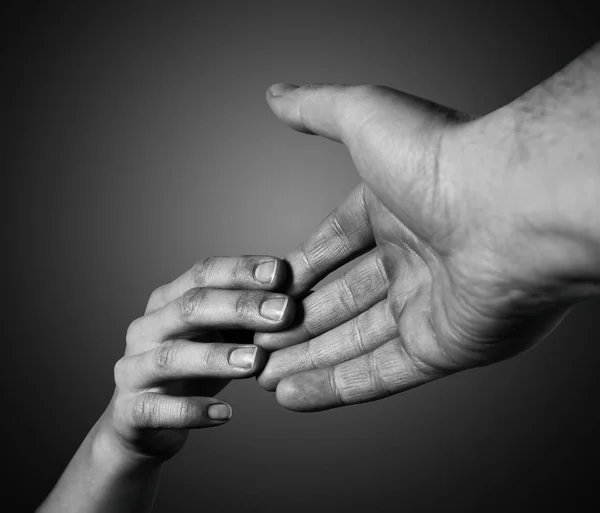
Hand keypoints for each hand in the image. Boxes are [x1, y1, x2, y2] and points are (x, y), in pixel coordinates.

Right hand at [97, 256, 293, 461]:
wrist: (146, 422)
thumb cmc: (195, 367)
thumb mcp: (221, 334)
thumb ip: (251, 314)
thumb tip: (305, 289)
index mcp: (169, 299)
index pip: (204, 272)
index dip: (242, 270)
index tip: (282, 272)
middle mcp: (147, 327)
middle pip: (190, 307)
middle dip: (240, 307)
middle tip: (284, 313)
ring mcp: (134, 368)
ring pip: (172, 356)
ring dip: (217, 356)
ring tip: (256, 362)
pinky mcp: (131, 410)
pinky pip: (157, 409)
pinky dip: (191, 410)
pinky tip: (225, 414)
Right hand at [255, 59, 599, 410]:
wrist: (510, 209)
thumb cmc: (439, 159)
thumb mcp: (363, 117)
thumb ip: (316, 110)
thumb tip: (275, 96)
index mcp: (394, 213)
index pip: (332, 247)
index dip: (293, 272)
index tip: (259, 293)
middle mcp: (412, 261)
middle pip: (338, 301)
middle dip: (292, 324)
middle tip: (250, 341)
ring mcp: (427, 308)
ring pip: (352, 342)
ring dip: (304, 361)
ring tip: (259, 375)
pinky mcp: (441, 348)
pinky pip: (378, 374)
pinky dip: (334, 387)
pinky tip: (291, 396)